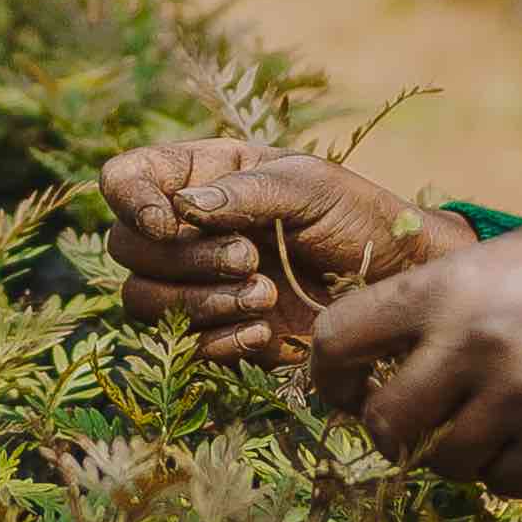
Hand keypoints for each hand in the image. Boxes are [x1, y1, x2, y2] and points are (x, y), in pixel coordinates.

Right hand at [99, 140, 471, 362]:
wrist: (396, 282)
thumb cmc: (354, 215)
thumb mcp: (309, 186)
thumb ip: (246, 193)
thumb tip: (184, 207)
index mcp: (199, 176)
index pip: (125, 179)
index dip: (131, 202)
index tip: (169, 222)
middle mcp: (184, 230)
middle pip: (127, 248)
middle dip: (184, 259)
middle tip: (248, 258)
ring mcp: (195, 283)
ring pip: (142, 300)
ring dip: (199, 302)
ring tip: (264, 296)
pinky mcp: (215, 332)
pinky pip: (182, 345)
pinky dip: (219, 340)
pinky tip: (265, 333)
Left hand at [303, 205, 521, 497]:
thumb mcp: (516, 256)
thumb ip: (450, 300)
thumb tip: (387, 351)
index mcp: (451, 286)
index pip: (338, 340)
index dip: (327, 376)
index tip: (340, 389)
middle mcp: (476, 346)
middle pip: (384, 422)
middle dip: (390, 430)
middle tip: (413, 423)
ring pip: (445, 464)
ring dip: (454, 453)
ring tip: (488, 424)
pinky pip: (507, 484)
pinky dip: (509, 471)